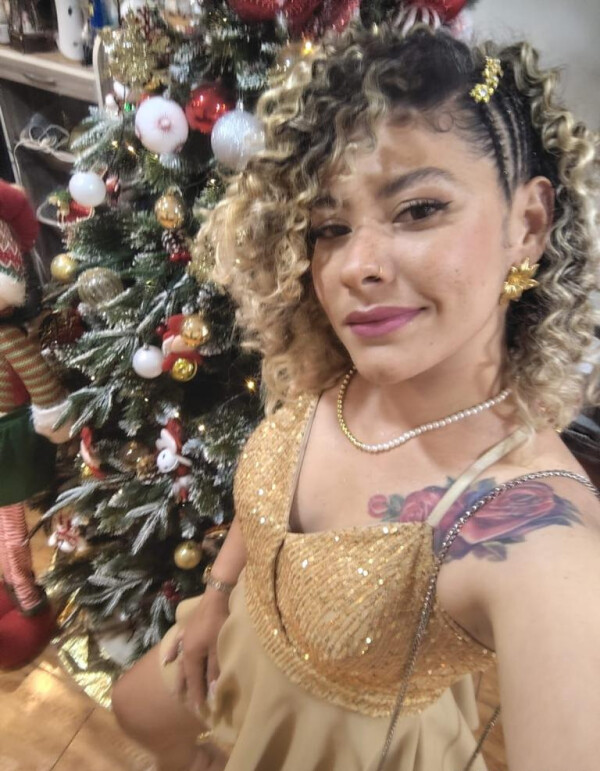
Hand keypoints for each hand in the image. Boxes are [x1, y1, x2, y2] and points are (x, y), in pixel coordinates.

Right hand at [162, 589, 229, 713]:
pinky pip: (177, 644)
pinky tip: (168, 660)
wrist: (216, 597)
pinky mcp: (187, 629)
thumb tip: (211, 692)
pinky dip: (172, 652)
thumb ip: (214, 670)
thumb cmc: (219, 622)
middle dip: (185, 688)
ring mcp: (184, 638)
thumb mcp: (218, 648)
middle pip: (184, 672)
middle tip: (183, 702)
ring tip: (175, 687)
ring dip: (179, 675)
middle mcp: (185, 649)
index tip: (198, 710)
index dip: (196, 695)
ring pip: (179, 661)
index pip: (194, 680)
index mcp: (192, 655)